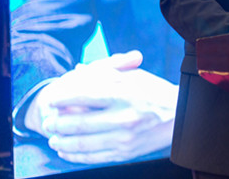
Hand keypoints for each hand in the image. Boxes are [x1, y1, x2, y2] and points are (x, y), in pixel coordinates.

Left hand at [25, 50, 177, 163]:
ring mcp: (124, 137)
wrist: (181, 116)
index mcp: (125, 92)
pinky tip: (66, 151)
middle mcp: (124, 116)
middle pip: (79, 123)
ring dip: (62, 142)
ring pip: (82, 143)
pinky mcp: (125, 153)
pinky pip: (93, 157)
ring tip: (53, 139)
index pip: (85, 95)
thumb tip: (79, 69)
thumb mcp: (134, 75)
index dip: (63, 98)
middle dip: (57, 123)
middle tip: (47, 122)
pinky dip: (75, 156)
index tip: (51, 100)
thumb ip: (106, 72)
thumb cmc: (155, 91)